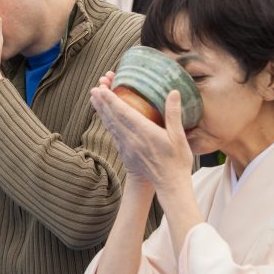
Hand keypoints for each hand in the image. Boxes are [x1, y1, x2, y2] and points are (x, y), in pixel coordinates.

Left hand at [90, 73, 192, 190]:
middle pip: (112, 117)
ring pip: (110, 125)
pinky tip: (104, 117)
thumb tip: (174, 92)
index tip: (102, 89)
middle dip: (102, 102)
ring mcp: (127, 146)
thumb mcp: (179, 136)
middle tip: (94, 88)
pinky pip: (113, 134)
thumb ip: (173, 114)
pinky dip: (107, 122)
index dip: (111, 99)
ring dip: (102, 111)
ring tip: (94, 99)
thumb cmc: (177, 161)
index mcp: (144, 132)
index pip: (123, 112)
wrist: (169, 184)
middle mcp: (131, 139)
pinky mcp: (125, 152)